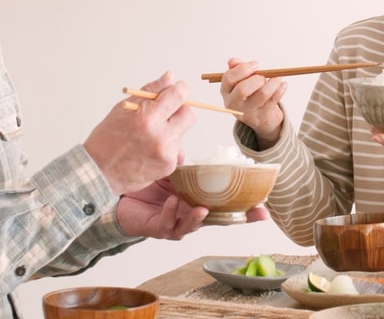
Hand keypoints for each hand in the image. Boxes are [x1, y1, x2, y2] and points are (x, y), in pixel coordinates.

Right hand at [84, 71, 194, 194]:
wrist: (99, 172)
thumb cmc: (107, 139)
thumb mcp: (123, 109)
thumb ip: (150, 91)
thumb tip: (170, 77)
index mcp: (147, 118)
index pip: (177, 96)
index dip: (180, 89)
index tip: (178, 88)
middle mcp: (160, 136)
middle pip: (188, 114)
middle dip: (180, 110)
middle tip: (166, 112)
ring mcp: (166, 153)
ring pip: (182, 132)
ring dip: (172, 129)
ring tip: (150, 135)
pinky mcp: (169, 166)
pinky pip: (176, 149)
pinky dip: (167, 146)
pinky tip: (150, 149)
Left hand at [117, 179, 271, 238]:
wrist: (119, 198)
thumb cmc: (146, 187)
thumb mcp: (168, 173)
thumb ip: (179, 166)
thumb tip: (182, 154)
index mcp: (198, 200)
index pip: (225, 206)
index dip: (245, 209)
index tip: (264, 205)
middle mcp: (190, 215)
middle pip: (219, 220)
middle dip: (238, 219)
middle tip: (253, 212)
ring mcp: (176, 224)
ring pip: (193, 226)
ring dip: (198, 218)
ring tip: (202, 208)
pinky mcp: (158, 229)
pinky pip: (167, 224)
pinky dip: (170, 213)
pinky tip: (171, 201)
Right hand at [220, 58, 287, 148]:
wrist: (259, 117)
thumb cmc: (250, 93)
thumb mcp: (241, 80)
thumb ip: (237, 68)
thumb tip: (233, 61)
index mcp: (226, 91)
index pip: (229, 78)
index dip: (243, 69)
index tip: (256, 64)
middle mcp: (233, 104)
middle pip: (243, 89)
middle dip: (256, 79)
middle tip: (263, 77)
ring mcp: (247, 112)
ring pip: (262, 95)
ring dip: (272, 83)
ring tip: (277, 78)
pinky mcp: (262, 118)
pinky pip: (273, 100)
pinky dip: (280, 90)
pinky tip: (283, 85)